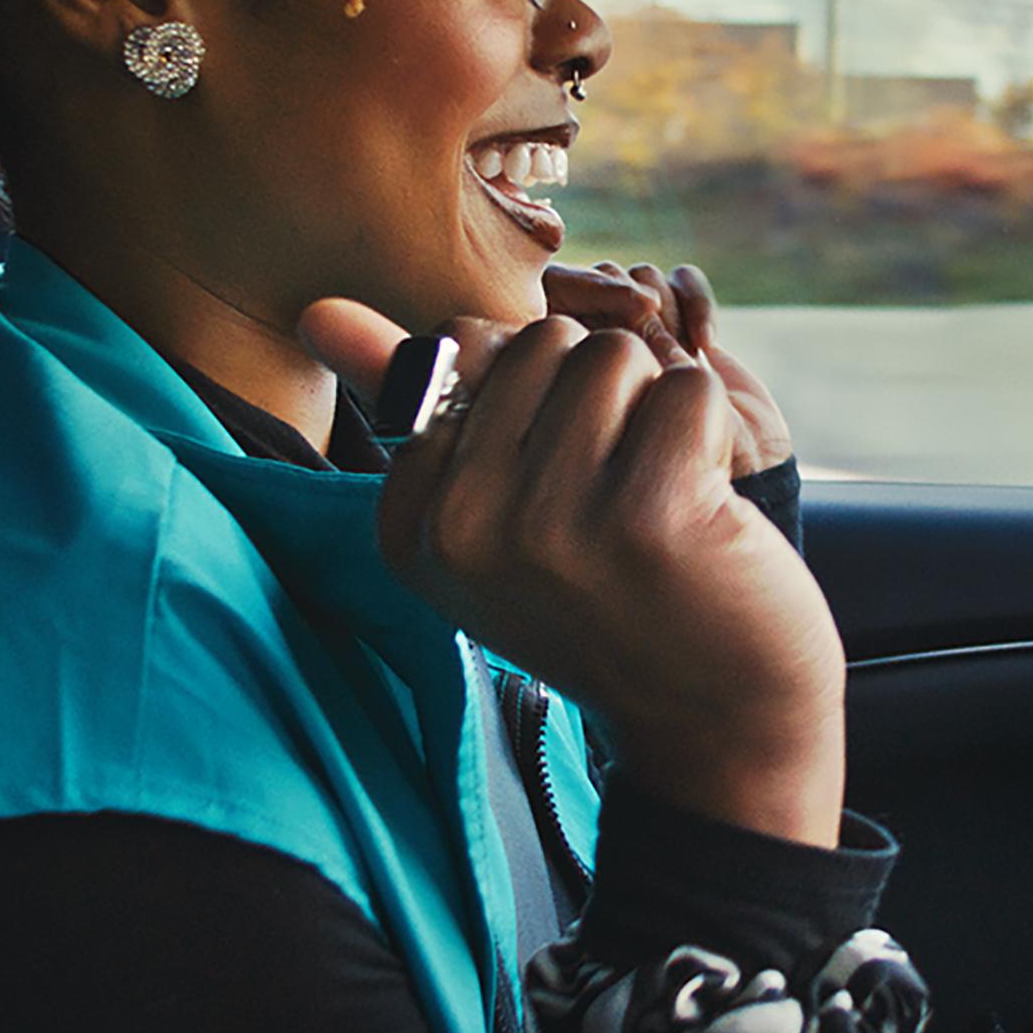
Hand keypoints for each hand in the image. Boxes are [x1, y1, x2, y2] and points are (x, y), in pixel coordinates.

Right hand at [300, 298, 844, 845]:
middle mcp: (463, 527)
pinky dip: (713, 434)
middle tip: (618, 498)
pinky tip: (708, 512)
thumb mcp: (492, 520)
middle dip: (599, 397)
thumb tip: (315, 310)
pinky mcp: (649, 514)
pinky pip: (686, 389)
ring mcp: (551, 522)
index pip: (464, 352)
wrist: (716, 722)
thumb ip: (420, 408)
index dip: (540, 401)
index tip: (558, 503)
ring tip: (662, 501)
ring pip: (613, 356)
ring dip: (656, 413)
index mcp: (411, 526)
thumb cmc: (612, 602)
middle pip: (543, 343)